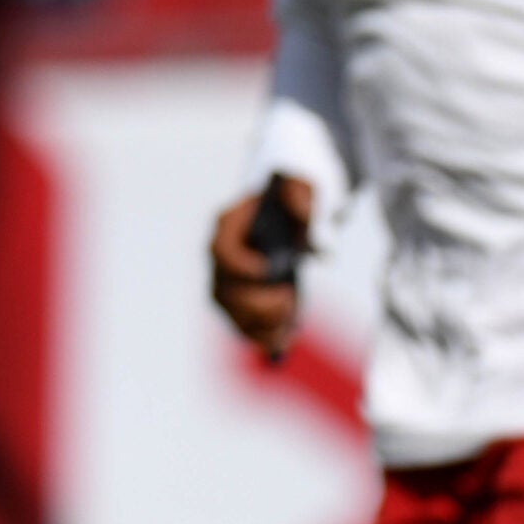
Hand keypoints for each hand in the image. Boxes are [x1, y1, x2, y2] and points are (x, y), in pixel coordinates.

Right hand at [210, 178, 309, 359]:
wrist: (287, 215)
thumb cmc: (290, 198)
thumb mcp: (300, 186)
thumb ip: (300, 196)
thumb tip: (302, 216)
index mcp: (228, 226)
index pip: (221, 251)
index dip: (240, 266)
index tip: (268, 270)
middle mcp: (220, 258)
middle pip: (224, 293)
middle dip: (258, 304)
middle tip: (288, 297)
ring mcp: (228, 284)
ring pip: (233, 316)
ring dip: (263, 324)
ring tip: (290, 312)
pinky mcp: (242, 305)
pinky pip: (247, 330)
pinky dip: (267, 337)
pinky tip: (288, 333)